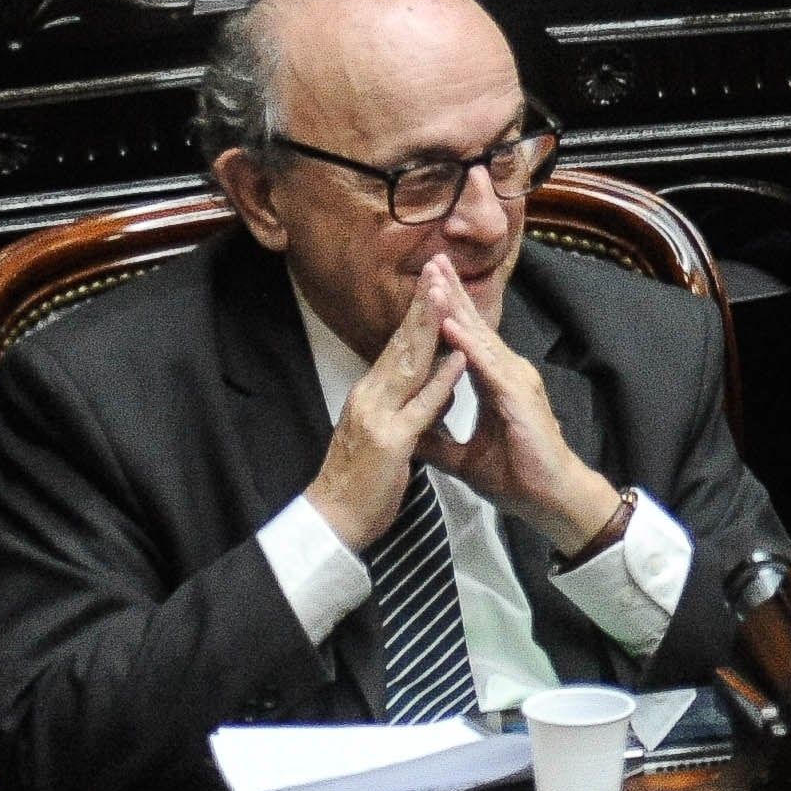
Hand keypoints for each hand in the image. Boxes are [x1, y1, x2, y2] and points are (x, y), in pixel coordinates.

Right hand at [302, 280, 470, 550]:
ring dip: (429, 327)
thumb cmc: (360, 483)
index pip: (397, 345)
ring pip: (409, 363)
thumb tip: (434, 386)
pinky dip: (441, 380)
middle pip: (401, 343)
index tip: (433, 280)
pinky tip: (458, 357)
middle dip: (422, 304)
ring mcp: (378, 417)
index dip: (416, 312)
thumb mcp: (385, 434)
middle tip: (438, 267)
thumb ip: (408, 407)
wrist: (332, 522)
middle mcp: (370, 397)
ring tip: (447, 292)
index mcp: (370, 394)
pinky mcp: (390, 441)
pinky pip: (421, 406)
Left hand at [410, 257, 625, 553]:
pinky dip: (467, 343)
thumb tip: (408, 432)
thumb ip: (438, 440)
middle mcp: (508, 372)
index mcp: (495, 382)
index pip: (466, 339)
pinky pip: (487, 365)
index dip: (446, 310)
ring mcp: (516, 380)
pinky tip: (450, 324)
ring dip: (457, 307)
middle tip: (432, 259)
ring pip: (480, 337)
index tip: (426, 284)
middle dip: (452, 292)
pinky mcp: (518, 396)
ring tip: (436, 279)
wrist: (548, 498)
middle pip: (475, 325)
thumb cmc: (515, 477)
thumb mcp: (462, 458)